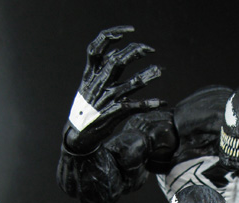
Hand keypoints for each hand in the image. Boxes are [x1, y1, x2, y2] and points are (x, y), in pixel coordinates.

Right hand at [65, 25, 164, 152]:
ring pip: (130, 84)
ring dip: (147, 76)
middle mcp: (98, 84)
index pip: (97, 48)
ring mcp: (107, 99)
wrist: (79, 135)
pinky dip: (149, 104)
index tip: (129, 32)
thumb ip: (101, 67)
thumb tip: (116, 50)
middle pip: (117, 61)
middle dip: (135, 52)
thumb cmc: (86, 109)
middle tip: (150, 50)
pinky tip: (160, 102)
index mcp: (90, 75)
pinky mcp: (114, 114)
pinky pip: (135, 106)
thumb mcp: (89, 85)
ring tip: (159, 70)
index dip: (111, 36)